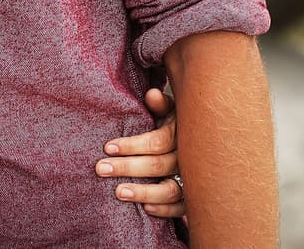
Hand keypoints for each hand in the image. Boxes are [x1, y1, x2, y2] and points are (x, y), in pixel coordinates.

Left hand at [96, 88, 184, 217]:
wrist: (202, 142)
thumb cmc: (177, 123)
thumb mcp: (171, 110)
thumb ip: (160, 103)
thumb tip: (151, 94)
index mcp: (181, 134)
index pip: (157, 142)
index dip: (132, 145)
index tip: (108, 147)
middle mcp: (188, 158)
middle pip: (158, 165)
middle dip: (127, 168)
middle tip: (101, 169)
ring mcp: (192, 179)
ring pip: (169, 190)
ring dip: (143, 192)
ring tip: (118, 192)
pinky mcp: (193, 197)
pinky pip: (180, 208)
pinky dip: (164, 209)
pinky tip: (145, 208)